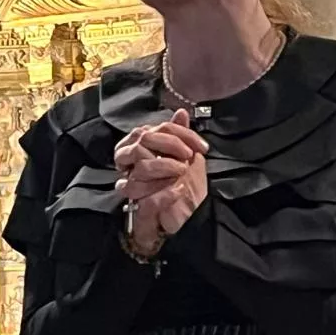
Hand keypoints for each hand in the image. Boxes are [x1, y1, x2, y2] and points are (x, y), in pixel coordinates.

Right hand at [115, 109, 208, 253]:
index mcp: (142, 152)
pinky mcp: (139, 210)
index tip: (201, 146)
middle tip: (188, 157)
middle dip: (169, 145)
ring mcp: (134, 189)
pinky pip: (146, 199)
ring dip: (165, 166)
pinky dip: (166, 194)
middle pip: (140, 143)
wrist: (188, 222)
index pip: (152, 131)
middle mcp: (133, 168)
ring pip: (140, 168)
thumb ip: (182, 136)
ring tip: (182, 173)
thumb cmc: (185, 188)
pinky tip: (179, 190)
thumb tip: (181, 112)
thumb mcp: (188, 159)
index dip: (179, 134)